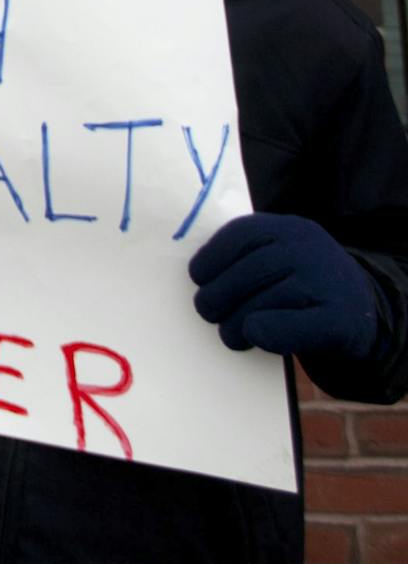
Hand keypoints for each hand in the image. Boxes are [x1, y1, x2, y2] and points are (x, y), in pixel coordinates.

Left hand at [189, 213, 378, 360]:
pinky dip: (268, 333)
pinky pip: (294, 327)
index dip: (212, 257)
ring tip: (229, 333)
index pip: (241, 234)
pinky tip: (255, 335)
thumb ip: (245, 259)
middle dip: (218, 295)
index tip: (198, 278)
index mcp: (290, 228)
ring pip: (266, 301)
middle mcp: (310, 249)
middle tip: (207, 312)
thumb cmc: (304, 285)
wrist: (364, 312)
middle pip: (250, 270)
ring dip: (236, 322)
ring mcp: (328, 283)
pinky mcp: (341, 320)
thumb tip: (199, 282)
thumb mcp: (280, 258)